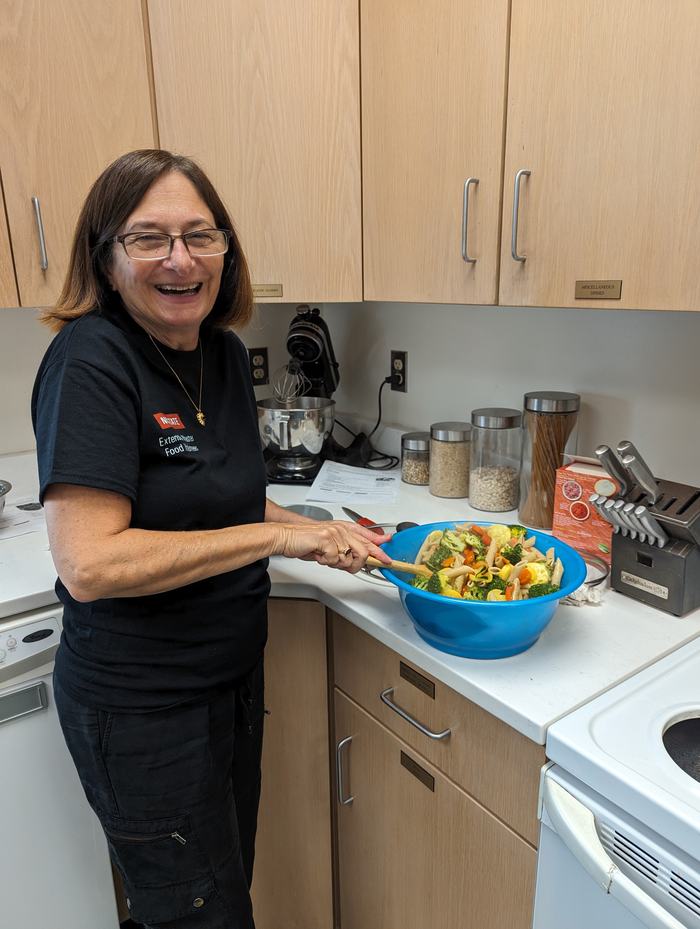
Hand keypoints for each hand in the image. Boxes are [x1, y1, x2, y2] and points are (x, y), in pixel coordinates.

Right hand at [275, 520, 392, 572]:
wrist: (287, 537)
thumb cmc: (306, 541)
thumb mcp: (329, 545)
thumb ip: (344, 550)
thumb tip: (358, 560)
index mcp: (344, 528)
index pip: (368, 536)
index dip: (379, 547)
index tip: (387, 557)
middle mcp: (341, 529)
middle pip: (364, 550)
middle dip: (359, 564)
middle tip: (348, 567)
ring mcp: (334, 533)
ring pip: (350, 558)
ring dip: (339, 565)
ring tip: (328, 560)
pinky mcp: (326, 539)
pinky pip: (335, 560)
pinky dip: (327, 563)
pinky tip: (319, 557)